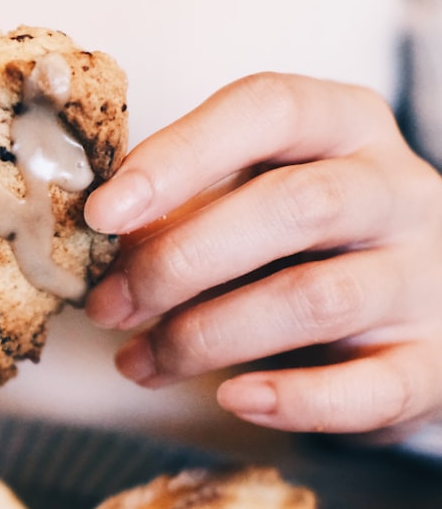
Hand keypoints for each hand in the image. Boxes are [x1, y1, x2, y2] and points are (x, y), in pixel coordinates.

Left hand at [84, 73, 441, 436]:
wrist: (422, 307)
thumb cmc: (310, 239)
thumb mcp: (256, 195)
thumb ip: (190, 203)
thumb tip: (100, 238)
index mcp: (344, 125)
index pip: (268, 108)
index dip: (178, 157)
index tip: (103, 214)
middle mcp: (395, 190)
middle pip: (292, 206)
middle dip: (178, 262)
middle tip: (109, 306)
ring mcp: (425, 275)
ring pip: (316, 298)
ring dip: (207, 336)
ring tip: (141, 360)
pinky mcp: (437, 360)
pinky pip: (373, 387)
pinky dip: (296, 400)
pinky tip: (236, 399)